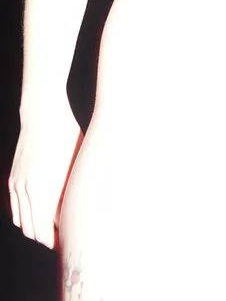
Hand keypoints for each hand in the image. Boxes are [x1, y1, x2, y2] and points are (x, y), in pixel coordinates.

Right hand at [9, 99, 83, 249]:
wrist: (43, 114)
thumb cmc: (68, 136)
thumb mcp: (77, 163)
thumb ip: (73, 190)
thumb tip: (79, 212)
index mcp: (44, 189)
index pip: (46, 231)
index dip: (57, 241)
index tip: (69, 242)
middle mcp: (27, 190)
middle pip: (33, 230)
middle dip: (47, 239)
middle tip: (63, 241)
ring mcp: (18, 185)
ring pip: (21, 222)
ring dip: (35, 229)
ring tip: (52, 229)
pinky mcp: (14, 178)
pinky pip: (16, 208)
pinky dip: (25, 217)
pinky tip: (39, 214)